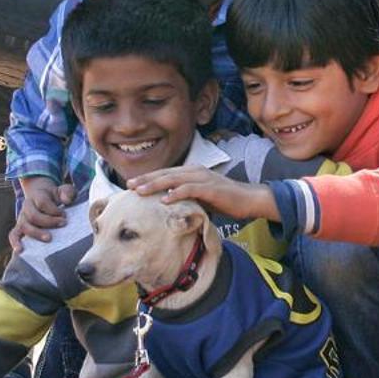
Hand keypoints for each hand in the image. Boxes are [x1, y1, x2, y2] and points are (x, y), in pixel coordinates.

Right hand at [12, 177, 76, 246]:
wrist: (41, 195)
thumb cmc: (54, 197)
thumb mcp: (63, 190)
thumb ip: (67, 192)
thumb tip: (66, 200)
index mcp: (37, 196)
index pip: (43, 202)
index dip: (54, 210)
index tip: (65, 215)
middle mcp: (27, 207)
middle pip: (33, 215)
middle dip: (49, 221)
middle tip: (63, 224)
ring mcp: (22, 218)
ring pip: (24, 226)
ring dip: (36, 233)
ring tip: (49, 238)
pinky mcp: (20, 228)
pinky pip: (13, 235)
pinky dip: (15, 242)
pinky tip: (20, 251)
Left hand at [133, 166, 273, 219]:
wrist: (249, 199)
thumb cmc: (225, 200)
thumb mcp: (201, 198)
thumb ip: (186, 198)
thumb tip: (169, 206)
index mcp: (192, 172)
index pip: (166, 173)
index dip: (148, 178)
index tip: (132, 184)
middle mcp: (195, 171)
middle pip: (166, 173)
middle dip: (146, 179)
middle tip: (129, 186)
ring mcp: (203, 178)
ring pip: (174, 179)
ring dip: (155, 184)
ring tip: (140, 191)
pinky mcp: (211, 188)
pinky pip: (190, 189)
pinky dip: (176, 193)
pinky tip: (164, 199)